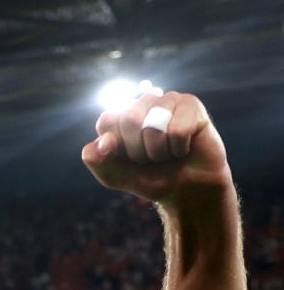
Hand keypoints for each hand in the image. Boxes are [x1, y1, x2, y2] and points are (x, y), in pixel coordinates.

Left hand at [81, 92, 231, 211]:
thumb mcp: (116, 177)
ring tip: (167, 153)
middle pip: (130, 119)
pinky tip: (183, 148)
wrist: (188, 190)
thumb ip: (99, 161)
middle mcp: (142, 103)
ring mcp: (166, 100)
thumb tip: (104, 140)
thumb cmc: (151, 179)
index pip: (107, 120)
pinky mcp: (191, 104)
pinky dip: (179, 148)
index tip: (129, 158)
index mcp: (119, 115)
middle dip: (139, 151)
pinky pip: (178, 130)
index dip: (118, 147)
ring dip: (159, 151)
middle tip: (151, 158)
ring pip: (154, 126)